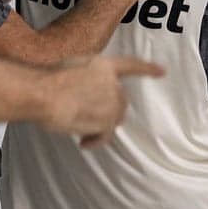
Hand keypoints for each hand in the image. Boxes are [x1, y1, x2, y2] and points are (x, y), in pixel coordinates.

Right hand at [41, 55, 163, 146]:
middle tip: (86, 116)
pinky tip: (83, 143)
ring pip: (114, 119)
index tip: (163, 72)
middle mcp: (112, 83)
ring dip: (100, 126)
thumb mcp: (71, 67)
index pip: (131, 65)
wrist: (44, 94)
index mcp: (103, 65)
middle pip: (121, 100)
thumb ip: (86, 76)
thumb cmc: (48, 80)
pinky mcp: (107, 120)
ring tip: (80, 129)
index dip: (147, 69)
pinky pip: (107, 134)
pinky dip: (96, 140)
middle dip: (108, 111)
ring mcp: (112, 101)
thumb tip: (84, 92)